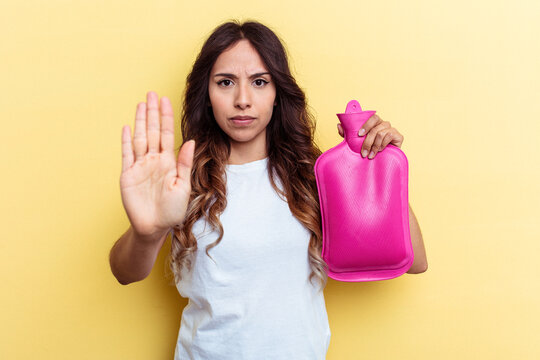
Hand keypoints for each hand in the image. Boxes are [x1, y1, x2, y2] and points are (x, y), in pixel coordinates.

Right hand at [120, 91, 194, 240]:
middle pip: (152, 131)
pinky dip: (126, 140)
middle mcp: (154, 161)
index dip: (166, 117)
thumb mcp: (183, 186)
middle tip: (152, 94)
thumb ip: (185, 164)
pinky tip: (127, 127)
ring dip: (140, 121)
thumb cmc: (172, 211)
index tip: (166, 100)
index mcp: (168, 162)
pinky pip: (126, 154)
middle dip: (152, 112)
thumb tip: (191, 141)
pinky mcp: (127, 175)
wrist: (154, 227)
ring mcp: (140, 166)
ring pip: (140, 138)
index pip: (167, 134)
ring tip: (141, 104)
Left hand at [337, 114, 403, 158]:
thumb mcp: (356, 143)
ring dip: (374, 146)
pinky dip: (382, 145)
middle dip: (367, 140)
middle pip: (376, 126)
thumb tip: (339, 125)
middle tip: (363, 152)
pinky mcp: (398, 136)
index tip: (359, 134)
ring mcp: (392, 129)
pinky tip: (380, 151)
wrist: (384, 161)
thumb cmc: (370, 149)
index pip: (372, 117)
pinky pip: (389, 136)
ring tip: (370, 155)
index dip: (366, 124)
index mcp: (375, 123)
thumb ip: (347, 134)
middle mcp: (384, 124)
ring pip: (381, 133)